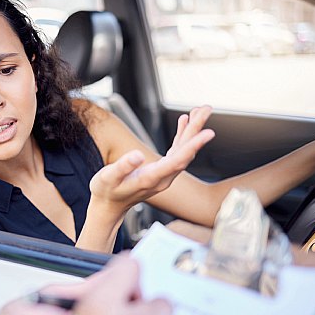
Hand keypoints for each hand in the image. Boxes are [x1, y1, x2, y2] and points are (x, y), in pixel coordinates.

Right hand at [89, 105, 214, 216]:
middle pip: (185, 153)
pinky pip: (176, 152)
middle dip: (197, 130)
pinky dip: (182, 136)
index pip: (177, 161)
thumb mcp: (108, 178)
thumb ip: (123, 167)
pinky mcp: (161, 171)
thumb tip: (138, 155)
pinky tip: (184, 121)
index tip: (208, 133)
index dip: (193, 146)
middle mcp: (162, 178)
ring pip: (183, 151)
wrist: (109, 206)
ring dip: (193, 130)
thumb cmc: (106, 191)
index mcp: (151, 179)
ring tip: (201, 110)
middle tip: (207, 109)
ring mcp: (164, 175)